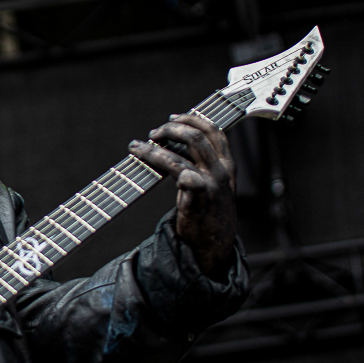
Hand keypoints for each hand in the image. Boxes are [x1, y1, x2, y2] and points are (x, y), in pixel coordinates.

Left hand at [128, 113, 236, 278]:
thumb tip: (170, 142)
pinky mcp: (200, 201)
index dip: (192, 118)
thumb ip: (198, 162)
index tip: (173, 117)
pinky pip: (186, 179)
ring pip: (182, 156)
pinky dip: (170, 170)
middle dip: (171, 129)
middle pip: (197, 136)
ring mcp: (211, 185)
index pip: (213, 130)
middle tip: (152, 134)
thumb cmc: (208, 211)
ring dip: (155, 149)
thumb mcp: (211, 181)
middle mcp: (221, 171)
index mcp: (226, 163)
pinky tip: (152, 169)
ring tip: (137, 147)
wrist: (214, 245)